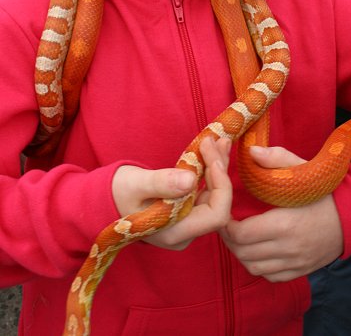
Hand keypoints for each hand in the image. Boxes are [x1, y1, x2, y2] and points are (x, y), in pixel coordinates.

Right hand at [112, 136, 231, 250]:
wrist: (105, 199)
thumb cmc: (117, 192)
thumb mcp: (135, 184)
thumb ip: (161, 183)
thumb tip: (190, 180)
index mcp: (174, 233)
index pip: (216, 215)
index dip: (221, 186)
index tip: (211, 156)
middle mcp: (185, 233)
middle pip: (218, 203)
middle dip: (220, 170)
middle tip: (216, 140)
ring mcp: (187, 223)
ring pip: (215, 196)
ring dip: (217, 167)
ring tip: (218, 140)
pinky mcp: (186, 211)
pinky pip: (206, 191)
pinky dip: (210, 170)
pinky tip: (212, 150)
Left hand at [221, 146, 342, 281]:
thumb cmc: (324, 189)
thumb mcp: (301, 167)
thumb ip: (275, 158)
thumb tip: (251, 151)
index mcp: (284, 223)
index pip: (242, 234)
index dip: (227, 225)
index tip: (226, 213)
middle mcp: (289, 247)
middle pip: (243, 253)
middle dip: (229, 239)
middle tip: (226, 225)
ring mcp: (296, 262)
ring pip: (254, 268)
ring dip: (241, 254)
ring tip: (238, 238)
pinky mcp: (302, 271)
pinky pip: (271, 277)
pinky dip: (259, 266)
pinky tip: (257, 251)